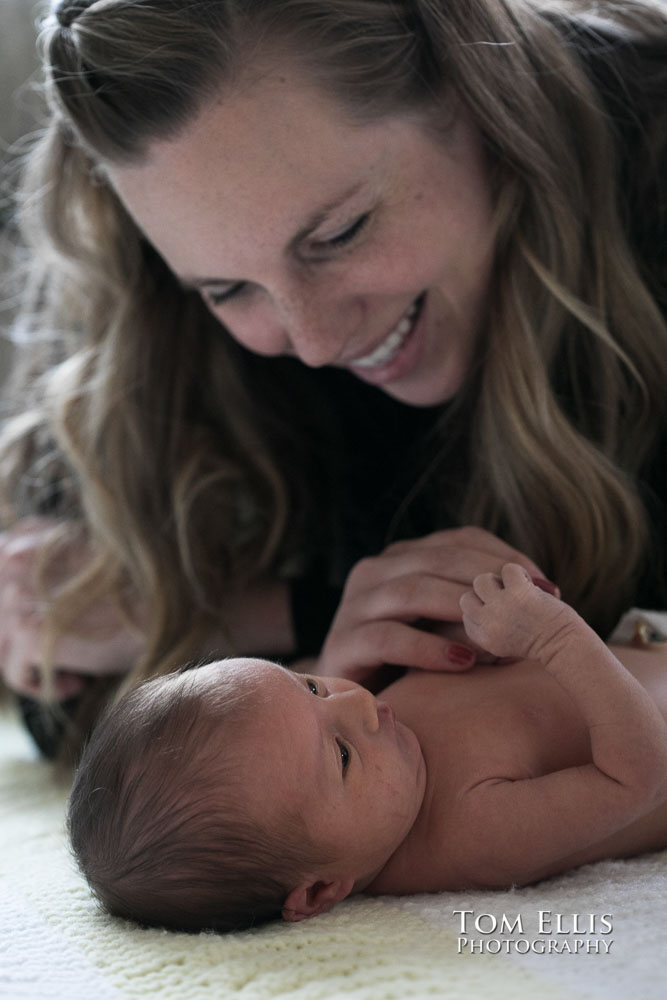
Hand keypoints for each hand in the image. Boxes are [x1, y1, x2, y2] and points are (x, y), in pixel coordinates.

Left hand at [0, 517, 140, 699]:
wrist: (174, 606)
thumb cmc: (140, 590)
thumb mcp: (89, 561)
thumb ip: (50, 565)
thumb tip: (21, 591)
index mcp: (29, 538)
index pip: (3, 580)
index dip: (24, 609)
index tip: (55, 622)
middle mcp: (15, 562)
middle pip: (0, 617)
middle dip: (26, 638)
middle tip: (69, 649)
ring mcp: (18, 597)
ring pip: (2, 646)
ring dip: (33, 665)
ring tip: (72, 670)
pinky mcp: (29, 633)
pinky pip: (14, 672)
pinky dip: (44, 687)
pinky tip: (77, 683)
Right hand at [316, 527, 553, 684]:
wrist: (349, 699)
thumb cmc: (411, 661)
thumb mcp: (448, 625)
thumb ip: (482, 606)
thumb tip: (545, 597)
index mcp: (403, 557)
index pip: (459, 541)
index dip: (504, 557)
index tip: (547, 584)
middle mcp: (375, 572)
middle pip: (438, 560)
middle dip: (490, 580)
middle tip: (534, 607)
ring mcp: (354, 605)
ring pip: (411, 591)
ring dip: (462, 609)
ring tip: (502, 632)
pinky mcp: (342, 643)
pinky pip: (388, 638)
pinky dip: (429, 648)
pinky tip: (465, 662)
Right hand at [460, 563, 570, 660]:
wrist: (565, 645)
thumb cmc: (540, 641)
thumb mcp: (504, 642)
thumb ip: (487, 623)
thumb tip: (477, 593)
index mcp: (482, 637)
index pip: (466, 613)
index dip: (482, 607)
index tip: (501, 612)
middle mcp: (486, 623)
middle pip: (467, 597)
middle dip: (485, 595)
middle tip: (506, 599)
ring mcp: (500, 607)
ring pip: (481, 580)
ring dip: (499, 580)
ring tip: (516, 589)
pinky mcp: (517, 593)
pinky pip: (507, 569)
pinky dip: (519, 572)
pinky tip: (530, 584)